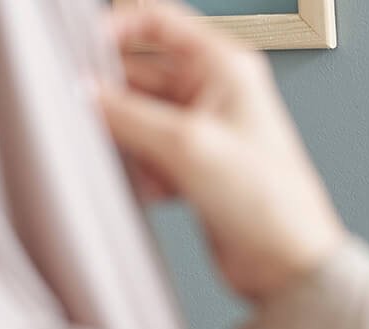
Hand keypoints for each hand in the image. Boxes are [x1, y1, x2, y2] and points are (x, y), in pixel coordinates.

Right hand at [96, 2, 345, 302]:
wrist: (288, 264)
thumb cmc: (268, 199)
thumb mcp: (187, 145)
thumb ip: (126, 113)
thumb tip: (80, 92)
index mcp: (223, 65)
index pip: (157, 19)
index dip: (116, 27)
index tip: (81, 54)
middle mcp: (212, 90)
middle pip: (137, 70)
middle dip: (112, 96)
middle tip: (88, 116)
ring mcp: (201, 129)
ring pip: (135, 115)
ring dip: (125, 139)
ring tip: (134, 164)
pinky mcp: (191, 165)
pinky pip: (144, 151)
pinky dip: (140, 169)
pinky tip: (154, 190)